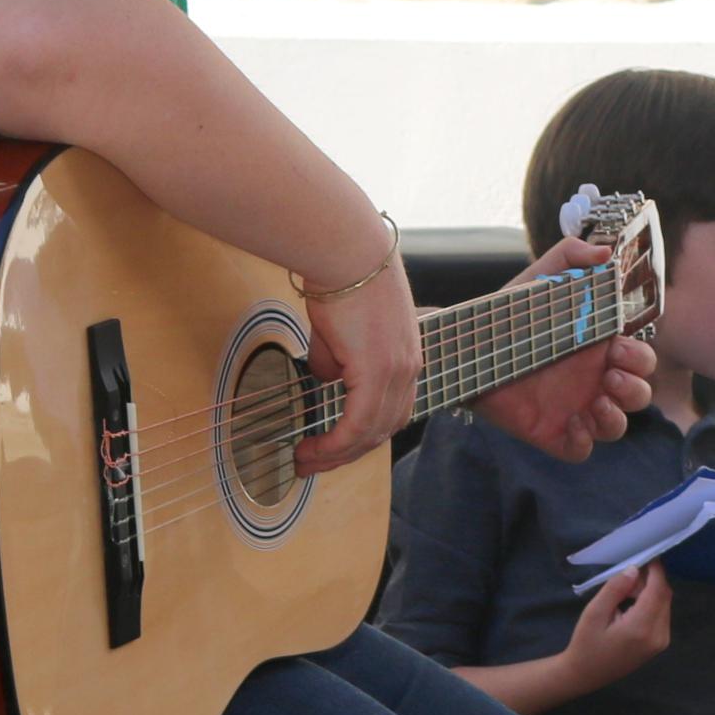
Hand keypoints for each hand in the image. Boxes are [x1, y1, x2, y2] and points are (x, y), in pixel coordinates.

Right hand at [295, 259, 421, 468]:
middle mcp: (409, 368)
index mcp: (406, 357)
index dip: (362, 435)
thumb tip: (324, 379)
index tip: (333, 447)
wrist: (345, 251)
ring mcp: (398, 371)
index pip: (391, 411)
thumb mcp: (339, 331)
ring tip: (304, 460)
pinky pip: (358, 424)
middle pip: (383, 429)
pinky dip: (335, 443)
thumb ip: (336, 361)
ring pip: (371, 433)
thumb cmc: (340, 278)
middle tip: (312, 463)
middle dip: (346, 453)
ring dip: (336, 454)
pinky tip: (312, 449)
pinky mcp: (378, 371)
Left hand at [471, 236, 657, 463]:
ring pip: (617, 427)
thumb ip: (571, 256)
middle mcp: (592, 381)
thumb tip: (605, 253)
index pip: (640, 359)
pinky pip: (581, 450)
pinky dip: (585, 442)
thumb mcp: (540, 279)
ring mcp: (573, 409)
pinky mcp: (551, 432)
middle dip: (635, 388)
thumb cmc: (508, 312)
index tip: (618, 345)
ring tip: (598, 402)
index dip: (640, 358)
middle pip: (638, 395)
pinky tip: (573, 424)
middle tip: (610, 374)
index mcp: (598, 349)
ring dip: (617, 418)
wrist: (464, 345)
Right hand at [561, 563, 673, 692]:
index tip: (648, 554)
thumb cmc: (586, 643)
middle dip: (651, 580)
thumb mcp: (594, 613)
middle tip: (628, 574)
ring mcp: (661, 642)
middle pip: (664, 596)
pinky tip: (631, 604)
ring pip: (664, 604)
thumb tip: (635, 569)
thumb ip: (615, 589)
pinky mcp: (659, 644)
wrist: (585, 674)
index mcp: (641, 628)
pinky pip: (661, 615)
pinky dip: (650, 604)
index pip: (658, 590)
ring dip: (650, 592)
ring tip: (626, 591)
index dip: (656, 570)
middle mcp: (658, 635)